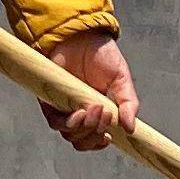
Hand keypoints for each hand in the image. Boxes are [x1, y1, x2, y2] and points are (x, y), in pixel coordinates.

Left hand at [42, 31, 138, 150]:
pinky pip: (55, 122)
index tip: (109, 137)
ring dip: (85, 128)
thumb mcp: (122, 79)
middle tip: (106, 115)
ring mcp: (63, 107)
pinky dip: (68, 123)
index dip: (99, 143)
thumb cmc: (101, 55)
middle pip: (81, 141)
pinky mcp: (49, 100)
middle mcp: (78, 112)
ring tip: (96, 109)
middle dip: (94, 135)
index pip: (94, 138)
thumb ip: (128, 102)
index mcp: (96, 111)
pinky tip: (80, 114)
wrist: (81, 35)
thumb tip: (130, 128)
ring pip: (69, 135)